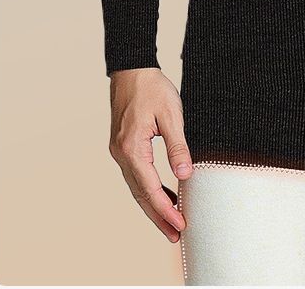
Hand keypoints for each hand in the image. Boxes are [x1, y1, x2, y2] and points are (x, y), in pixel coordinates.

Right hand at [108, 67, 192, 241]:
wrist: (131, 68)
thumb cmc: (152, 87)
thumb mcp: (171, 114)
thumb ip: (177, 146)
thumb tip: (185, 176)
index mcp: (131, 147)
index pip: (150, 188)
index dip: (166, 209)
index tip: (180, 225)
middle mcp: (121, 154)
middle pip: (140, 195)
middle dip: (158, 217)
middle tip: (176, 236)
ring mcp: (119, 151)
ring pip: (136, 188)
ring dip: (153, 207)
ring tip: (171, 224)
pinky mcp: (123, 147)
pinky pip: (136, 176)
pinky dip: (149, 190)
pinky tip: (163, 196)